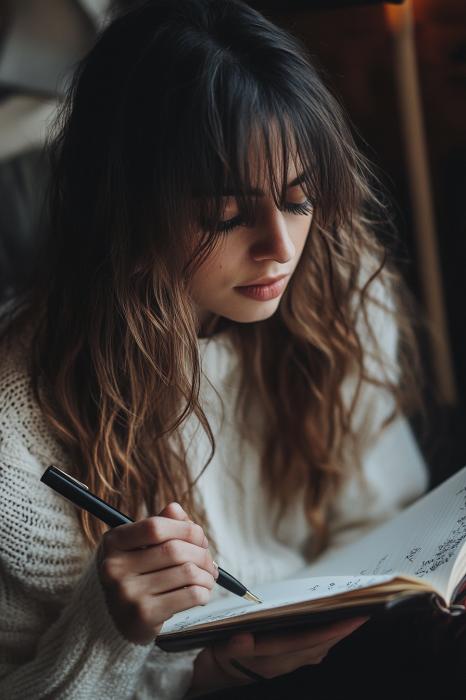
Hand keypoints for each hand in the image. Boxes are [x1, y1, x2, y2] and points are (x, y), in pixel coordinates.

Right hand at [98, 502, 218, 644]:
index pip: (155, 526)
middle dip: (202, 553)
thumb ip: (160, 524)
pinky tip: (202, 592)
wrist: (118, 620)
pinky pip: (190, 595)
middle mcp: (115, 567)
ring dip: (207, 574)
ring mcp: (128, 593)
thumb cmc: (135, 574)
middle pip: (175, 550)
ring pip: (187, 572)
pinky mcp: (143, 615)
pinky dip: (204, 591)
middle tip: (209, 561)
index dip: (184, 528)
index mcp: (114, 542)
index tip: (198, 537)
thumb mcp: (139, 545)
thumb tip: (176, 509)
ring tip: (208, 577)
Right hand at [189, 616, 369, 692]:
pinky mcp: (291, 660)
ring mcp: (290, 663)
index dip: (331, 630)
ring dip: (339, 632)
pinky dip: (329, 635)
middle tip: (365, 608)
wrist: (222, 671)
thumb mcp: (224, 647)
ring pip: (322, 647)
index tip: (350, 618)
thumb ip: (235, 645)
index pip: (308, 642)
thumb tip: (243, 639)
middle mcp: (287, 663)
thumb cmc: (224, 653)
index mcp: (273, 659)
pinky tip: (336, 624)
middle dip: (344, 628)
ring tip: (356, 612)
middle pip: (321, 644)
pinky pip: (316, 648)